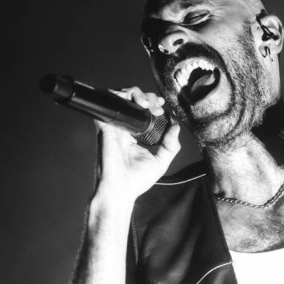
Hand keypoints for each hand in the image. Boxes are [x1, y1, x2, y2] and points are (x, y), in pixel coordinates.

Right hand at [94, 86, 179, 200]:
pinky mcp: (107, 127)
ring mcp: (114, 126)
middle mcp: (124, 128)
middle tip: (156, 106)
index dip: (152, 103)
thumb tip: (176, 126)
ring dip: (136, 93)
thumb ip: (171, 145)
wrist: (121, 190)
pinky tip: (136, 104)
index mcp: (134, 134)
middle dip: (147, 96)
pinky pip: (110, 105)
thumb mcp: (161, 161)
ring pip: (121, 97)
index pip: (142, 111)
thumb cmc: (137, 180)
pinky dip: (120, 97)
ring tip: (147, 103)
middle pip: (133, 100)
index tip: (162, 107)